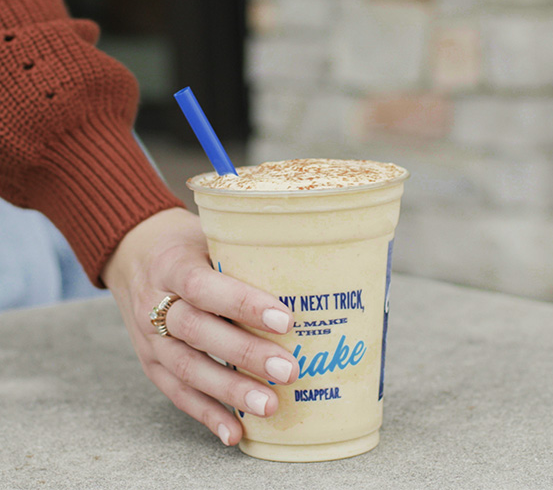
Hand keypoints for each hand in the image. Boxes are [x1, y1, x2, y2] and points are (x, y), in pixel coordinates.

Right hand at [102, 207, 298, 446]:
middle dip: (245, 353)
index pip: (204, 286)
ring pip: (187, 368)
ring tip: (269, 405)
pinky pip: (177, 393)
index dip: (243, 304)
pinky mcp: (151, 363)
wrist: (134, 256)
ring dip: (230, 390)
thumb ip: (239, 256)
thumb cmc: (184, 245)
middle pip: (197, 332)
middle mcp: (153, 303)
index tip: (285, 320)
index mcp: (171, 265)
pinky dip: (207, 414)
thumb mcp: (205, 235)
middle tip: (289, 370)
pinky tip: (236, 432)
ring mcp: (149, 338)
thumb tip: (303, 274)